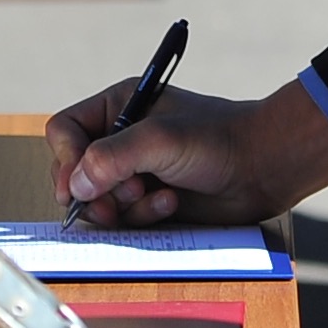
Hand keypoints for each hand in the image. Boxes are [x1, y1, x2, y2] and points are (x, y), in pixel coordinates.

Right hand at [49, 76, 327, 229]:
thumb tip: (74, 186)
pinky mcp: (148, 202)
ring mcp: (133, 173)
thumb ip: (112, 158)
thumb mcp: (160, 140)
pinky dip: (142, 217)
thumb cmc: (218, 139)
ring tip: (157, 198)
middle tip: (115, 204)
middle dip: (95, 192)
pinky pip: (123, 220)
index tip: (76, 186)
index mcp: (118, 107)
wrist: (263, 167)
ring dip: (123, 207)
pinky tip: (170, 205)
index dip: (64, 159)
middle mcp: (120, 139)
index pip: (65, 132)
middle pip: (74, 173)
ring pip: (97, 202)